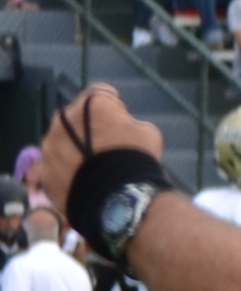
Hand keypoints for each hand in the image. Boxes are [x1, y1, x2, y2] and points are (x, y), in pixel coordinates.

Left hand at [45, 83, 163, 176]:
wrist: (118, 198)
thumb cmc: (137, 160)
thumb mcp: (148, 132)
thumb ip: (130, 123)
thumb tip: (123, 128)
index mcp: (93, 104)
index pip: (101, 92)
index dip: (114, 106)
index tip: (121, 119)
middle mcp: (63, 120)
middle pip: (74, 117)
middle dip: (86, 127)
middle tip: (103, 144)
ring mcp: (48, 146)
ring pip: (58, 141)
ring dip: (71, 147)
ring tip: (89, 165)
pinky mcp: (43, 171)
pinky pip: (52, 165)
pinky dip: (63, 169)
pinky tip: (79, 179)